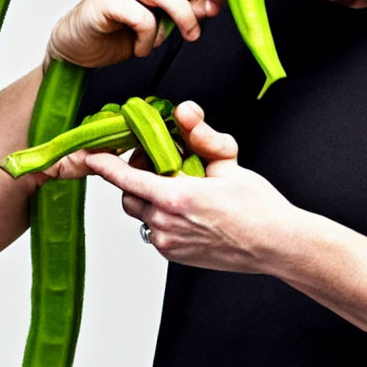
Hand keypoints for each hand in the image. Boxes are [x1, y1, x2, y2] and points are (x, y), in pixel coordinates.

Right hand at [46, 0, 289, 70]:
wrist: (76, 46)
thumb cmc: (120, 30)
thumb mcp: (163, 21)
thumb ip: (189, 8)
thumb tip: (217, 0)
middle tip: (214, 7)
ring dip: (180, 22)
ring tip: (172, 40)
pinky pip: (144, 19)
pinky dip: (149, 40)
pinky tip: (139, 48)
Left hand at [85, 101, 295, 272]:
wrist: (276, 244)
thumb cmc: (257, 206)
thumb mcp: (228, 163)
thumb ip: (200, 136)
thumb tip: (185, 112)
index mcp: (176, 198)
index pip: (127, 177)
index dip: (105, 166)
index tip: (91, 155)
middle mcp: (166, 223)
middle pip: (129, 194)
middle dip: (134, 176)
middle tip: (158, 162)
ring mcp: (168, 243)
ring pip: (139, 212)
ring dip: (148, 196)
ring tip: (176, 185)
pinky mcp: (174, 255)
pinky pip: (153, 229)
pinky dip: (159, 214)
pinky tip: (186, 208)